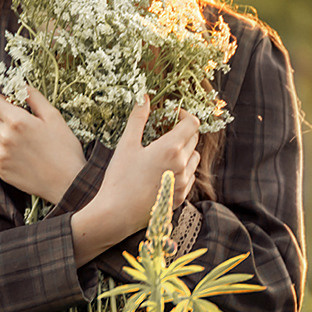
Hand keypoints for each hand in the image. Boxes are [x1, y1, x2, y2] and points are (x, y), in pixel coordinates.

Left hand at [0, 87, 85, 203]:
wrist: (68, 184)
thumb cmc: (65, 149)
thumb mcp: (54, 117)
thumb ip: (34, 98)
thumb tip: (21, 86)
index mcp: (16, 121)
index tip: (10, 102)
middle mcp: (4, 138)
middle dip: (2, 114)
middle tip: (23, 122)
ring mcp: (1, 156)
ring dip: (5, 134)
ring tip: (28, 143)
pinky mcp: (1, 170)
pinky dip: (7, 151)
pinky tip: (26, 156)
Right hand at [71, 98, 199, 264]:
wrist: (116, 215)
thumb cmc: (119, 178)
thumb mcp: (126, 144)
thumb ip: (138, 119)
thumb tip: (144, 97)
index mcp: (171, 149)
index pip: (192, 123)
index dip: (183, 114)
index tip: (170, 114)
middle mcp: (182, 165)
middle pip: (194, 139)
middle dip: (182, 131)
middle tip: (163, 131)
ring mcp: (183, 183)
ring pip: (194, 159)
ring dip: (184, 151)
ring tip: (163, 152)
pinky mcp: (180, 197)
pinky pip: (189, 177)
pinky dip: (182, 169)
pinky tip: (163, 171)